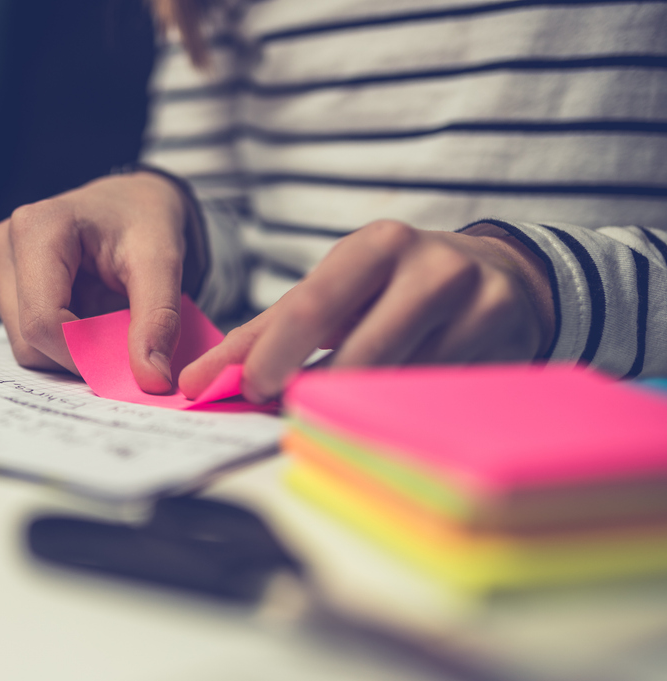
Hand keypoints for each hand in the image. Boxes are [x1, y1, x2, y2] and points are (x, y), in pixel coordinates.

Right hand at [0, 172, 189, 393]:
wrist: (131, 201)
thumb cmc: (142, 220)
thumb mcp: (162, 263)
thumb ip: (158, 321)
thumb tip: (152, 379)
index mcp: (36, 228)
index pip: (43, 323)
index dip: (84, 354)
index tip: (123, 357)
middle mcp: (3, 243)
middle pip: (29, 341)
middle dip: (77, 351)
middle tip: (117, 328)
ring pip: (25, 346)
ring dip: (69, 346)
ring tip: (99, 309)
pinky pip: (24, 337)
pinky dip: (59, 337)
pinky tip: (81, 305)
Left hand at [178, 220, 554, 402]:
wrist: (502, 276)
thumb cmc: (393, 289)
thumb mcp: (333, 295)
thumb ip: (263, 334)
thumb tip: (197, 381)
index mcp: (376, 245)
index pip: (312, 307)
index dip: (276, 355)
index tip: (251, 391)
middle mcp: (430, 265)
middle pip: (361, 352)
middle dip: (319, 391)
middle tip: (293, 412)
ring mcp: (477, 301)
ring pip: (402, 381)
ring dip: (361, 407)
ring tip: (341, 409)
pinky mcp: (506, 339)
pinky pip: (440, 395)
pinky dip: (404, 410)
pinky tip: (392, 409)